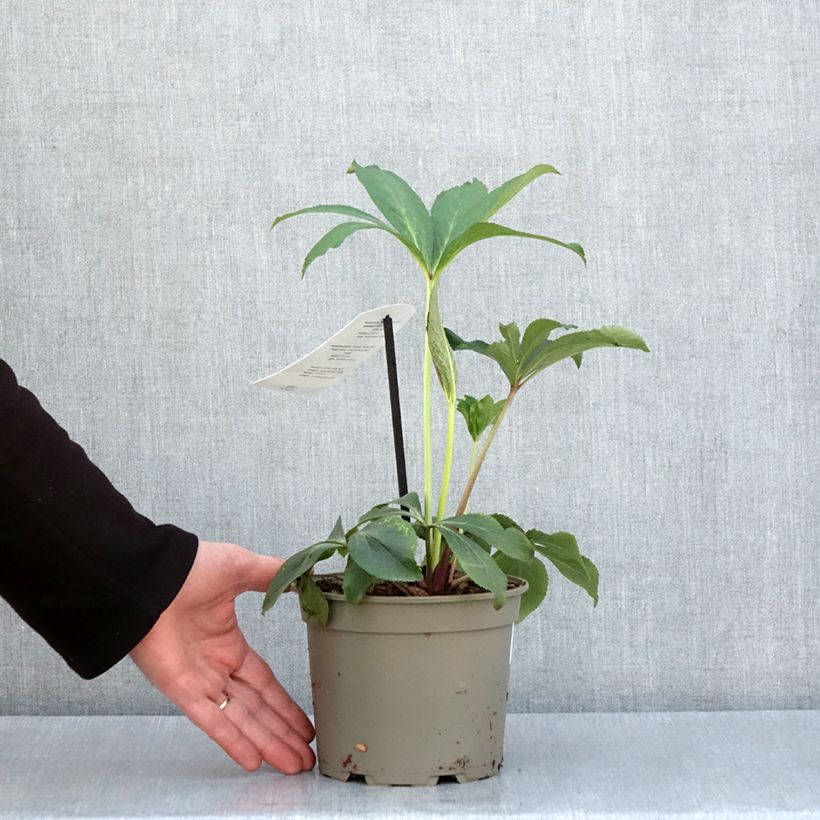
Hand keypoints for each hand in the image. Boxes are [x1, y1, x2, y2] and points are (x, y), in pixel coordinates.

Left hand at [130, 540, 314, 772]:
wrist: (149, 577)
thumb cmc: (188, 568)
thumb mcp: (240, 567)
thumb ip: (272, 575)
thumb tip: (302, 576)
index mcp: (227, 643)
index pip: (263, 683)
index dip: (285, 704)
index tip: (304, 722)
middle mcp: (215, 668)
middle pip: (257, 709)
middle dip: (282, 733)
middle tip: (305, 756)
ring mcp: (199, 681)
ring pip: (240, 720)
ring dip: (267, 743)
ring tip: (293, 765)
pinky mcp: (182, 689)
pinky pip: (211, 720)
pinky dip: (232, 740)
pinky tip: (253, 760)